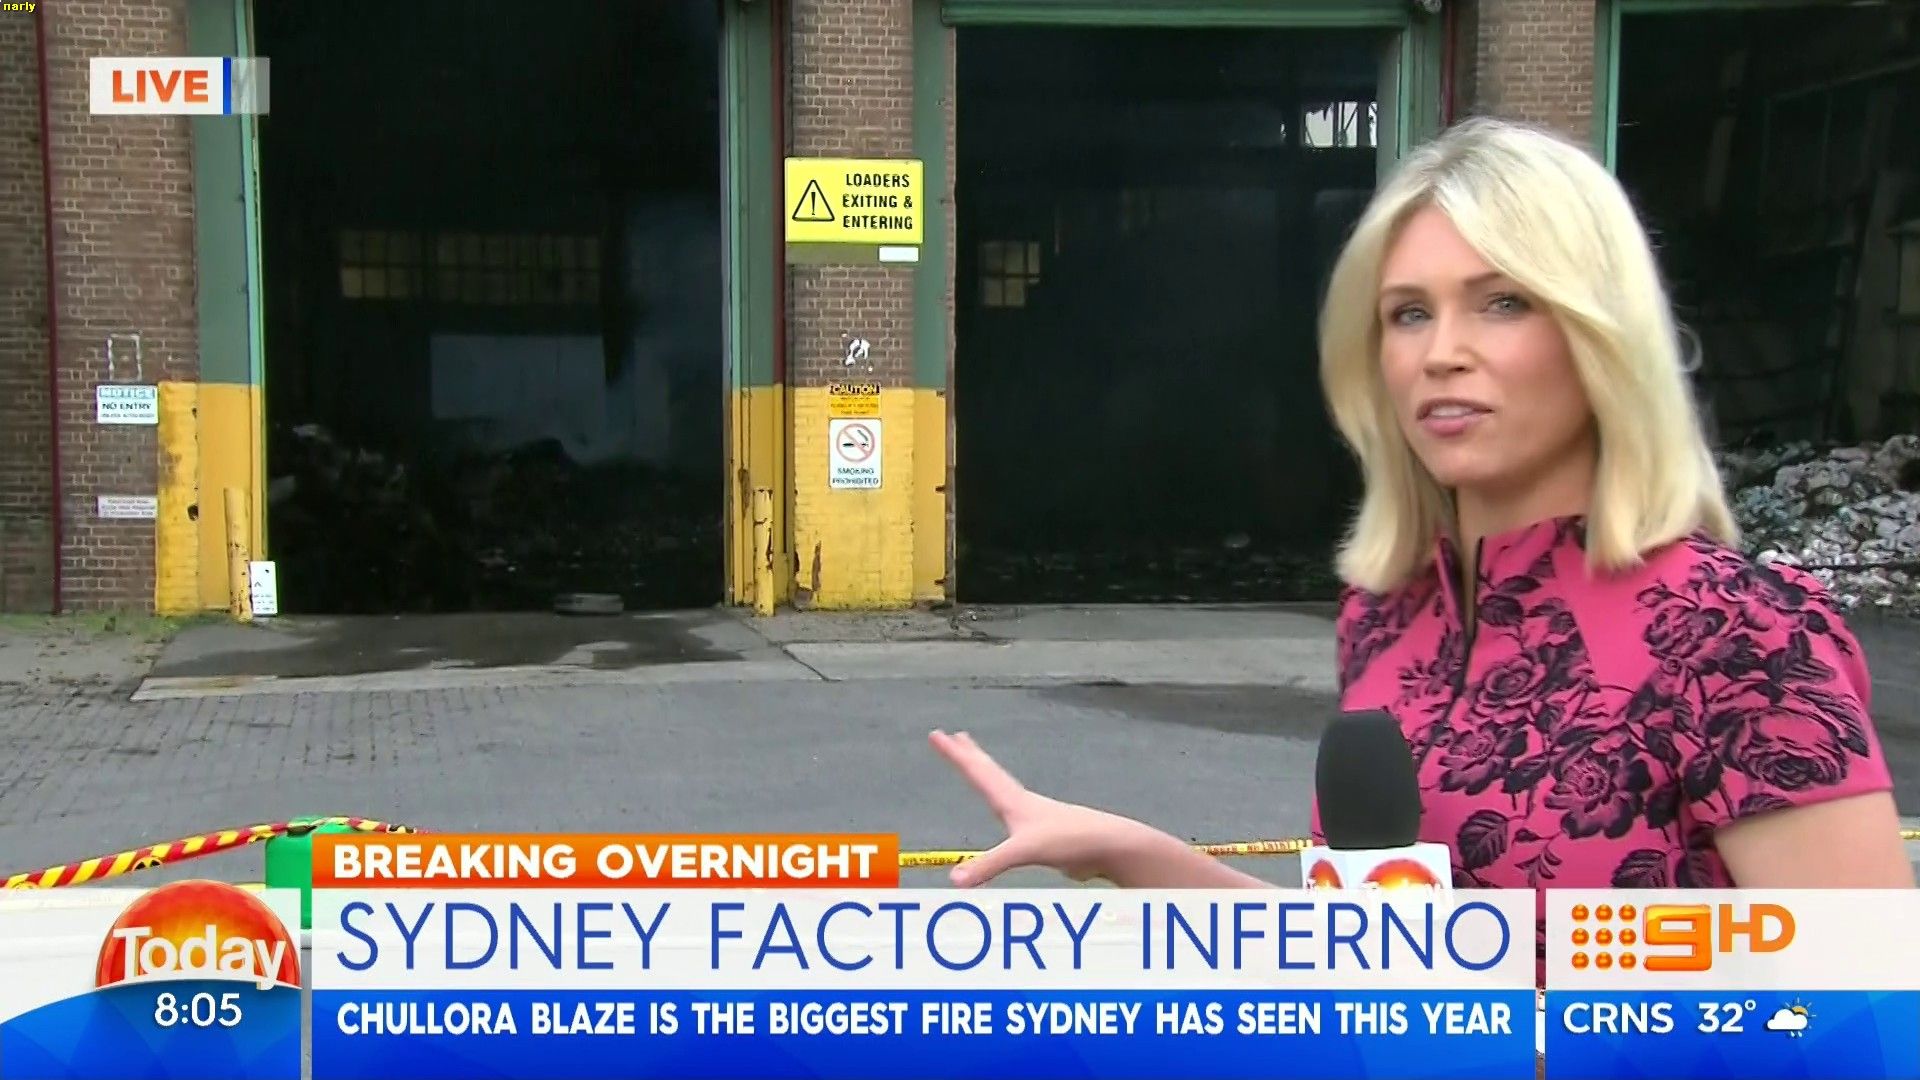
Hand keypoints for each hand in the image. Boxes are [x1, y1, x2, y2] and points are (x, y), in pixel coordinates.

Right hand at [927, 729, 1141, 886]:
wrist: (1107, 845)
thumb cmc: (1068, 840)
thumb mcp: (1023, 851)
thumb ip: (988, 865)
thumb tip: (954, 881)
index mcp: (1011, 800)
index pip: (977, 771)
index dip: (955, 754)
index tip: (936, 734)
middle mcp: (1020, 802)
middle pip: (988, 771)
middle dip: (968, 754)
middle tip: (952, 736)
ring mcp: (1032, 815)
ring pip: (1002, 787)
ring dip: (985, 772)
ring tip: (977, 762)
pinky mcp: (1042, 832)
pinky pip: (1013, 811)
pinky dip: (1001, 800)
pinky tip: (1007, 810)